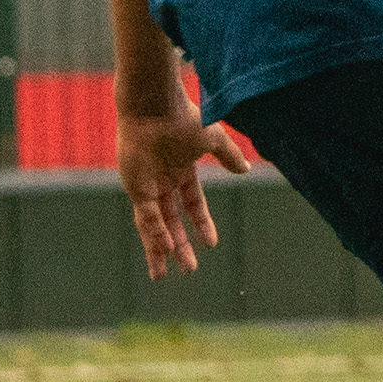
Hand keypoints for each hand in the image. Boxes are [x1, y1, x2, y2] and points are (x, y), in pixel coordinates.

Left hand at [115, 105, 246, 279]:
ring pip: (153, 225)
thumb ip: (229, 156)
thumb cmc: (183, 117)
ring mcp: (146, 186)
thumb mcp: (214, 140)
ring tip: (163, 274)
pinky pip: (145, 216)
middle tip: (188, 270)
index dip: (202, 223)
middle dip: (180, 246)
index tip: (212, 243)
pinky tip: (164, 248)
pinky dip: (154, 232)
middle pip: (170, 221)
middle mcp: (161, 181)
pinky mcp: (135, 187)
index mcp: (180, 170)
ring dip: (159, 249)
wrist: (155, 107)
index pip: (192, 204)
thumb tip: (247, 169)